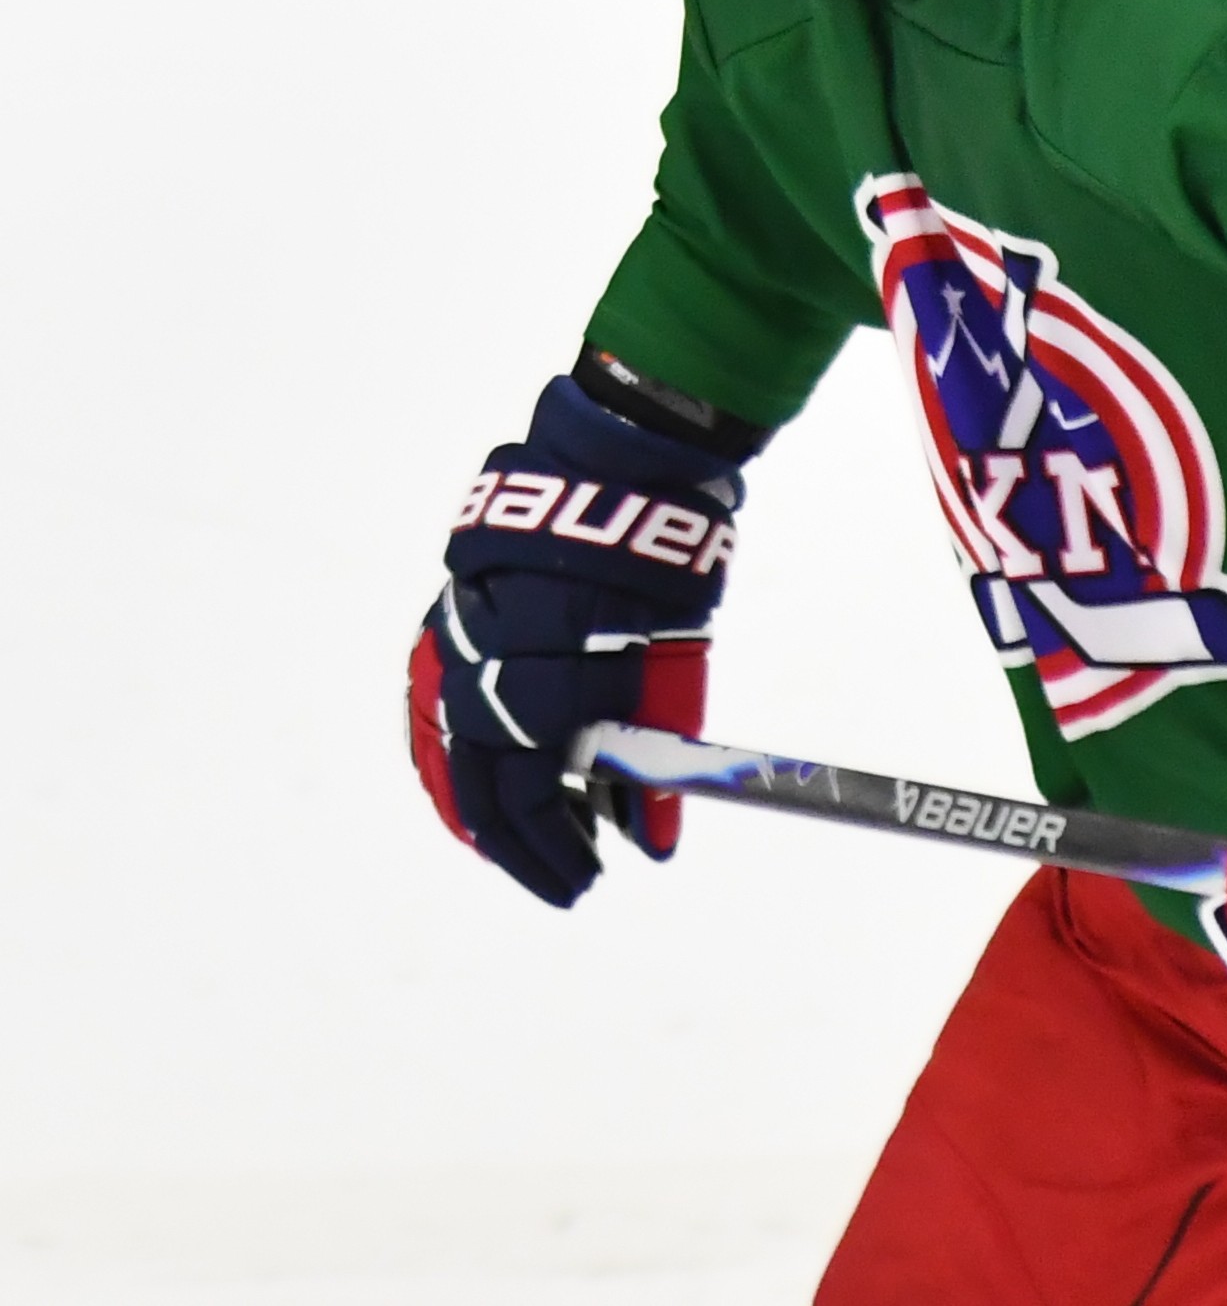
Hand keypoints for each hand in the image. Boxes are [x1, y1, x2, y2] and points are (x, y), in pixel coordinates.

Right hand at [406, 375, 742, 905]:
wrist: (621, 469)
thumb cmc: (663, 571)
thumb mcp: (676, 665)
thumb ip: (655, 755)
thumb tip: (652, 846)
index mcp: (555, 672)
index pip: (537, 791)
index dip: (559, 847)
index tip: (591, 880)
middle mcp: (491, 659)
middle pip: (484, 782)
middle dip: (522, 843)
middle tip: (565, 877)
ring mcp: (456, 636)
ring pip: (442, 748)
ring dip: (477, 808)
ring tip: (520, 846)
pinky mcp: (443, 618)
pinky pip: (427, 705)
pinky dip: (447, 756)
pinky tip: (471, 788)